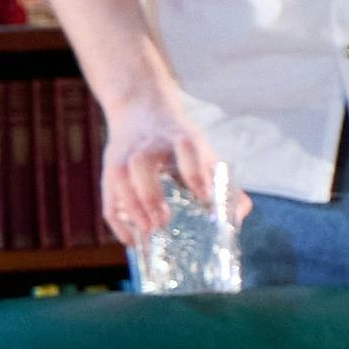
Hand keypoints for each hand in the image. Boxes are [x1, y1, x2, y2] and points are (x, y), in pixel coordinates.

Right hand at [98, 87, 235, 249]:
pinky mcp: (109, 169)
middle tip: (164, 220)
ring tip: (148, 230)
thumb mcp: (201, 150)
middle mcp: (148, 145)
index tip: (204, 196)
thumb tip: (241, 213)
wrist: (140, 108)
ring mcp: (125, 156)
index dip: (194, 172)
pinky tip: (131, 240)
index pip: (186, 148)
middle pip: (142, 164)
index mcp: (178, 137)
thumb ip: (221, 180)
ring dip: (132, 206)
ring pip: (120, 179)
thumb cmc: (177, 140)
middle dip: (151, 193)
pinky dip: (116, 220)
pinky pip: (108, 195)